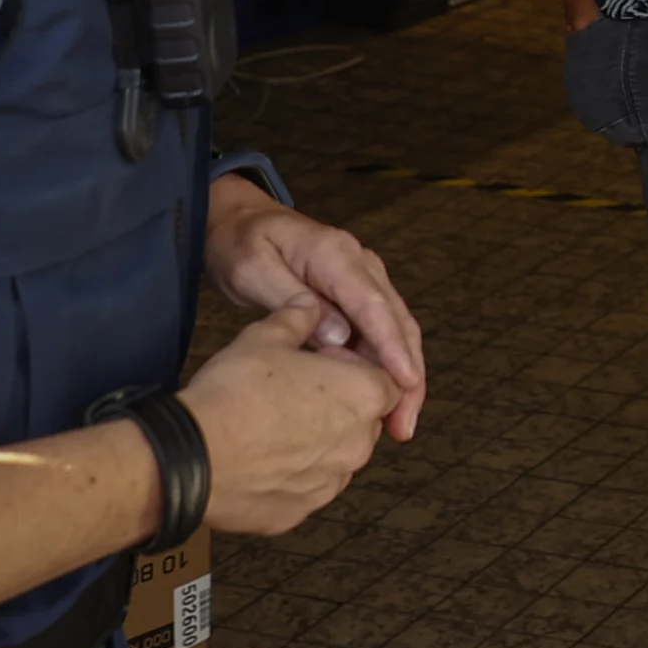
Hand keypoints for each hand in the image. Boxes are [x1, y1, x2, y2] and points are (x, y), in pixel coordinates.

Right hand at [177, 300, 401, 537]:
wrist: (189, 456)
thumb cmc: (234, 393)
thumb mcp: (266, 336)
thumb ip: (299, 317)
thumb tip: (310, 307)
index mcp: (364, 395)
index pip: (387, 378)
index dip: (355, 367)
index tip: (322, 361)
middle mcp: (358, 443)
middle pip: (363, 419)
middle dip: (338, 405)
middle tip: (295, 391)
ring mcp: (330, 483)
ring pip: (336, 456)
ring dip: (317, 441)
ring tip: (272, 424)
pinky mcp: (299, 512)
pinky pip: (306, 488)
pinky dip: (292, 475)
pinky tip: (260, 458)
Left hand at [205, 177, 427, 439]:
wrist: (239, 223)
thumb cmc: (242, 245)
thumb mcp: (252, 269)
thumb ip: (290, 301)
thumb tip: (336, 337)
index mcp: (336, 255)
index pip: (373, 304)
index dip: (392, 346)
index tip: (405, 382)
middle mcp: (362, 265)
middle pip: (397, 322)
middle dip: (408, 373)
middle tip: (404, 424)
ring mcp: (364, 280)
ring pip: (396, 331)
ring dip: (402, 377)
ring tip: (399, 424)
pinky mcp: (357, 297)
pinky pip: (379, 334)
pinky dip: (384, 368)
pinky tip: (380, 402)